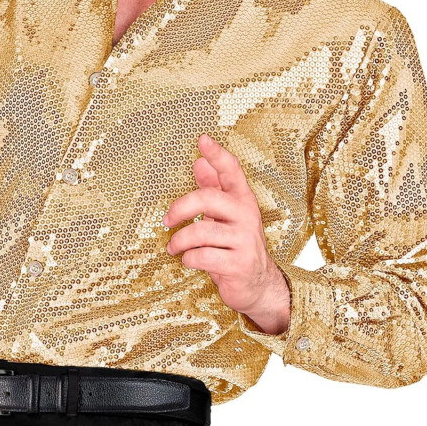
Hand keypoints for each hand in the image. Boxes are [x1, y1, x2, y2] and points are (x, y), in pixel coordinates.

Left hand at [163, 134, 290, 334]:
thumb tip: (199, 161)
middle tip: (167, 220)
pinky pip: (203, 256)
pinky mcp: (240, 264)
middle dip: (180, 207)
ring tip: (174, 247)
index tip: (202, 139)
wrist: (258, 286)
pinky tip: (189, 261)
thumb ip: (213, 188)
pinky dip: (189, 259)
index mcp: (242, 199)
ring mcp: (245, 240)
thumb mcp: (225, 215)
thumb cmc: (235, 245)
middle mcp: (247, 215)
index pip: (231, 170)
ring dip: (179, 241)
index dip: (217, 154)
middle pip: (207, 198)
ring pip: (201, 231)